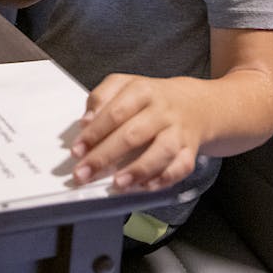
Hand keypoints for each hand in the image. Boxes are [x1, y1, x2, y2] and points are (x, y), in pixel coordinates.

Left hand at [69, 74, 206, 192]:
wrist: (196, 103)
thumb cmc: (151, 98)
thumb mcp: (125, 85)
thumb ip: (101, 98)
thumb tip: (86, 121)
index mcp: (142, 91)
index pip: (115, 112)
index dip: (94, 133)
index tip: (77, 150)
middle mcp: (162, 111)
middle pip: (133, 134)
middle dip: (105, 156)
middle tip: (83, 174)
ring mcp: (178, 131)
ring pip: (162, 151)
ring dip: (138, 169)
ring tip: (117, 184)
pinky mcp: (190, 150)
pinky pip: (181, 166)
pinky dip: (164, 178)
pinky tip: (145, 186)